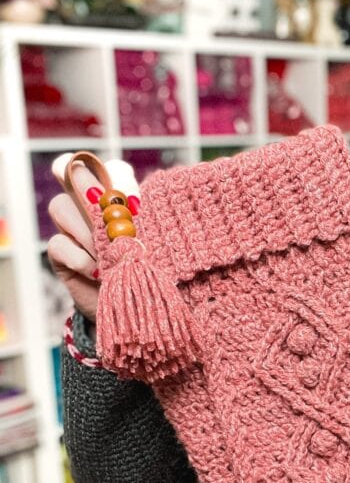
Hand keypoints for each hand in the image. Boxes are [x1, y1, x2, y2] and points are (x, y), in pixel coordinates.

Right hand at [47, 155, 138, 322]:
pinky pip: (58, 243)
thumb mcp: (158, 247)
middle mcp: (93, 207)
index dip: (117, 175)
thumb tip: (137, 203)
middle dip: (86, 187)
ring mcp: (74, 229)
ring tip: (107, 254)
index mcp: (123, 200)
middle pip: (74, 175)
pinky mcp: (61, 254)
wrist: (136, 313)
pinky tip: (96, 272)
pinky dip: (78, 257)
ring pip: (61, 207)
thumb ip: (149, 222)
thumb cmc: (153, 274)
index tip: (133, 197)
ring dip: (85, 229)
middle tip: (104, 208)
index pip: (113, 169)